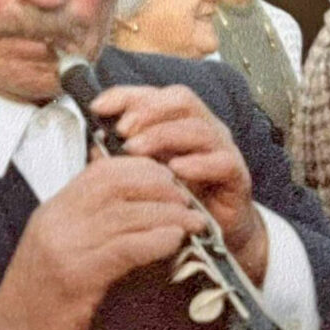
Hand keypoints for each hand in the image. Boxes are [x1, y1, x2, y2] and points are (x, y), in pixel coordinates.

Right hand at [0, 156, 203, 329]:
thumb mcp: (62, 249)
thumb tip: (137, 208)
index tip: (170, 179)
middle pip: (117, 184)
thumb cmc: (40, 300)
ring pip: (125, 214)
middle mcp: (57, 220)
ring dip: (168, 214)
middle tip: (188, 199)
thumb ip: (91, 225)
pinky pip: (124, 248)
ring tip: (194, 221)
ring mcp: (64, 246)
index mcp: (54, 209)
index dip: (142, 169)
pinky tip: (175, 241)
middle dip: (160, 186)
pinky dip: (155, 240)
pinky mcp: (75, 276)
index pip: (101, 170)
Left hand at [91, 84, 267, 283]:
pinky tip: (175, 170)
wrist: (210, 236)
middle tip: (121, 130)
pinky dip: (198, 163)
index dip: (126, 95)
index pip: (155, 94)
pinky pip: (222, 161)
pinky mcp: (236, 175)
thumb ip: (120, 158)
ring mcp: (222, 149)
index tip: (98, 106)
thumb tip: (93, 144)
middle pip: (181, 100)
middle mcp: (203, 127)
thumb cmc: (176, 199)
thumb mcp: (143, 174)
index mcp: (179, 121)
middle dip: (147, 110)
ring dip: (163, 135)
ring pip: (198, 127)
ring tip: (136, 149)